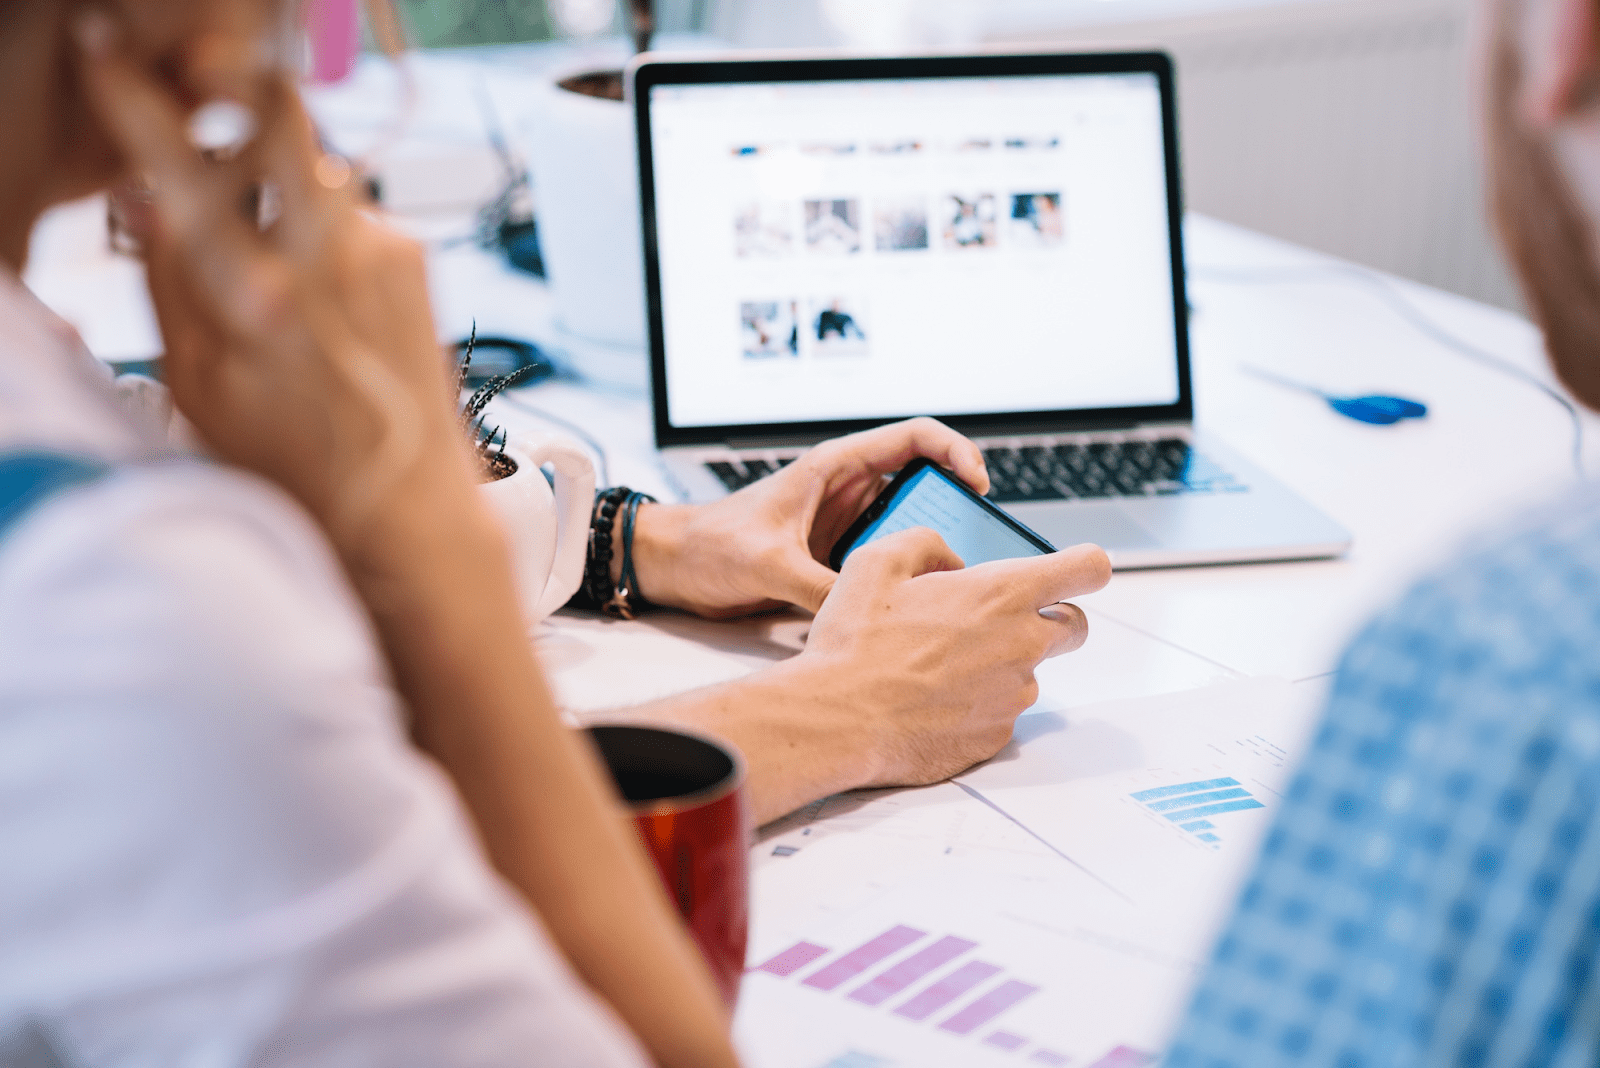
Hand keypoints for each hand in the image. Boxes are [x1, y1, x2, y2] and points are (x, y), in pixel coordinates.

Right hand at [78, 14, 484, 560]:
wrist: (407, 508)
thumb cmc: (299, 467)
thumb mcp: (198, 386)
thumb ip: (169, 281)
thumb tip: (143, 197)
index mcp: (255, 294)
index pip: (183, 160)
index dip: (139, 98)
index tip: (113, 60)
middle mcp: (327, 259)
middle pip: (280, 116)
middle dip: (235, 91)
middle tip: (205, 100)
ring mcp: (382, 251)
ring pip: (315, 163)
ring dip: (279, 171)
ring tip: (261, 234)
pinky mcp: (416, 258)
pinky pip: (353, 207)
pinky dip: (322, 220)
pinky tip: (316, 279)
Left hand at [632, 417, 988, 617]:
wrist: (671, 567)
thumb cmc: (707, 543)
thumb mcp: (766, 564)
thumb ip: (817, 587)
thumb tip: (863, 614)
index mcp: (834, 468)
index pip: (914, 437)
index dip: (956, 452)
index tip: (978, 485)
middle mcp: (847, 493)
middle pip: (925, 489)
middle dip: (956, 513)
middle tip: (977, 548)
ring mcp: (845, 528)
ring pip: (909, 531)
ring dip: (932, 552)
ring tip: (954, 582)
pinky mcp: (836, 561)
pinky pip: (885, 565)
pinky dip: (904, 580)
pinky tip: (916, 605)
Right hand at [644, 526, 1111, 821]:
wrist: (835, 718)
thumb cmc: (854, 641)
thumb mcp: (877, 561)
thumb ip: (928, 545)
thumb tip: (951, 560)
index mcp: (1001, 593)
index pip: (1089, 568)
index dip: (1084, 565)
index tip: (1073, 569)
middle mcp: (1021, 644)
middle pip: (1074, 625)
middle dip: (1048, 617)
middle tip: (995, 619)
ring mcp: (1012, 695)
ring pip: (1029, 671)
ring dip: (999, 664)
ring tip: (936, 666)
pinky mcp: (996, 736)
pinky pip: (1000, 712)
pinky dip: (976, 703)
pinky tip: (931, 699)